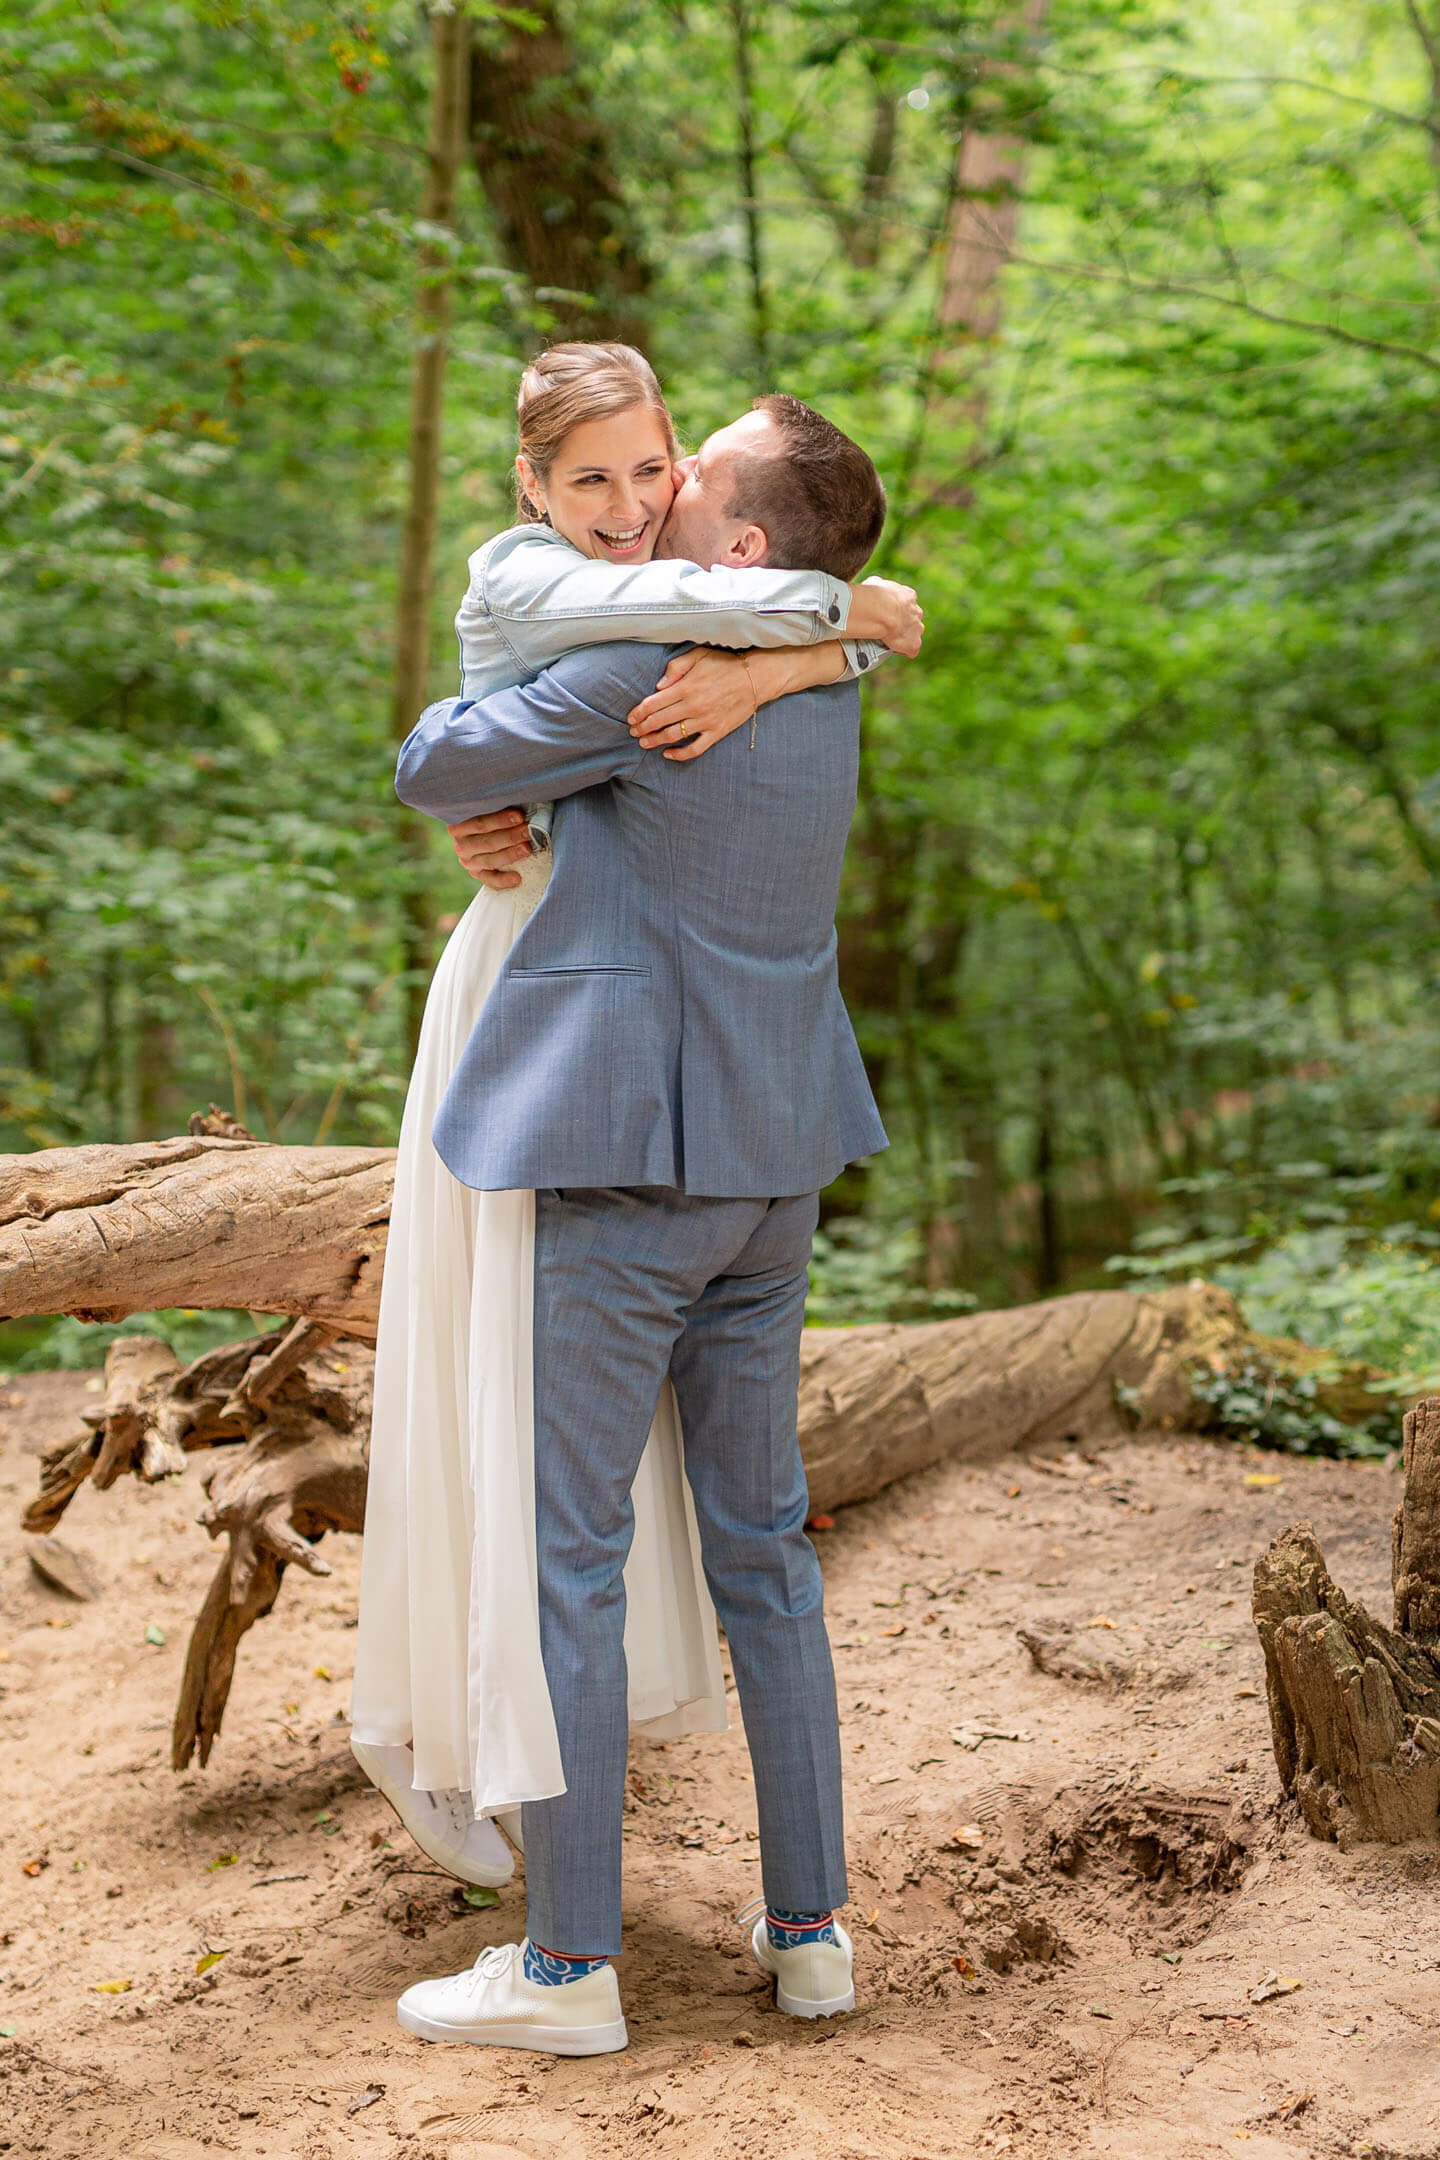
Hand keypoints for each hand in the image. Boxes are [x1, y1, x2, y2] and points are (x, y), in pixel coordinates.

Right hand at [446, 807, 530, 888]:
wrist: (488, 833)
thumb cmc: (494, 815)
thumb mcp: (490, 808)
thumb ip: (498, 806)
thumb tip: (521, 803)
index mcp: (459, 825)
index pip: (480, 823)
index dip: (500, 820)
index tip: (519, 816)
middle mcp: (460, 845)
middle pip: (487, 842)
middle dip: (511, 836)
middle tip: (529, 831)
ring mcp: (468, 862)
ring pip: (490, 860)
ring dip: (511, 854)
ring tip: (527, 848)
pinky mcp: (478, 874)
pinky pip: (490, 880)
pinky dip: (504, 880)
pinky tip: (517, 878)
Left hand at [627, 649, 760, 760]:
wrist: (756, 678)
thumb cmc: (725, 664)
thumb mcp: (698, 655)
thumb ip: (676, 668)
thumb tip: (658, 686)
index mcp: (685, 687)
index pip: (653, 703)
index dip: (638, 713)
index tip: (631, 718)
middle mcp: (693, 706)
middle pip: (659, 721)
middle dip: (642, 728)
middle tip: (634, 732)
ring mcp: (705, 721)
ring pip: (673, 736)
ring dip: (655, 741)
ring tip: (644, 743)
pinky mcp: (717, 732)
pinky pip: (695, 748)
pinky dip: (680, 754)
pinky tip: (668, 754)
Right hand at [853, 575, 923, 657]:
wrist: (880, 611)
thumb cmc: (874, 595)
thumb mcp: (875, 582)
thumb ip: (877, 584)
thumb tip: (872, 584)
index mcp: (909, 596)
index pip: (907, 603)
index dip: (898, 609)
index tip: (888, 613)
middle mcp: (917, 612)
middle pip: (913, 619)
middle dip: (903, 623)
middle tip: (888, 627)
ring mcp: (917, 628)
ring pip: (915, 634)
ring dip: (905, 637)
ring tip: (890, 641)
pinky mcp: (914, 643)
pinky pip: (912, 650)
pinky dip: (905, 651)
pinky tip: (894, 650)